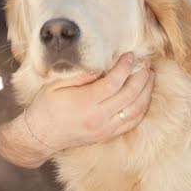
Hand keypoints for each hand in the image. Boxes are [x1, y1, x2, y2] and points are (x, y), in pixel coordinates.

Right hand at [0, 53, 153, 167]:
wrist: (41, 135)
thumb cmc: (46, 106)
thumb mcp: (56, 85)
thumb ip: (80, 76)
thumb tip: (100, 67)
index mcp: (85, 103)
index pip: (114, 82)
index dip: (125, 67)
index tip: (130, 55)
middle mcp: (98, 118)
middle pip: (130, 95)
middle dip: (141, 77)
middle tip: (145, 63)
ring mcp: (105, 129)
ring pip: (136, 110)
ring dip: (146, 92)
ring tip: (149, 77)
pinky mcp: (108, 135)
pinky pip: (132, 123)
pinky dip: (142, 108)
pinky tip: (144, 96)